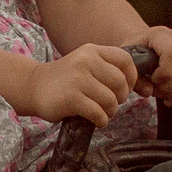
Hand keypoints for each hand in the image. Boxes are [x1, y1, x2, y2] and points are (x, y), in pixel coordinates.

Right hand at [23, 43, 137, 124]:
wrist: (33, 87)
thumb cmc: (65, 80)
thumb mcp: (85, 64)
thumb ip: (107, 69)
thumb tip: (138, 85)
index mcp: (92, 51)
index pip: (125, 60)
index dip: (131, 77)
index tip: (125, 89)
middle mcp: (86, 61)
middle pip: (120, 83)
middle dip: (121, 98)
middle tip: (111, 104)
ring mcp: (77, 79)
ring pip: (110, 100)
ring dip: (110, 111)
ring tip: (102, 112)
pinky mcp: (71, 98)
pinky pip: (98, 113)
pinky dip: (101, 120)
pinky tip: (96, 120)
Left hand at [139, 26, 171, 104]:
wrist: (144, 45)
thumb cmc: (134, 52)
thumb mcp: (128, 61)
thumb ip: (135, 78)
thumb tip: (149, 92)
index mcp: (162, 35)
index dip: (163, 73)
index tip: (152, 79)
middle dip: (167, 87)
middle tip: (154, 90)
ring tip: (160, 94)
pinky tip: (170, 98)